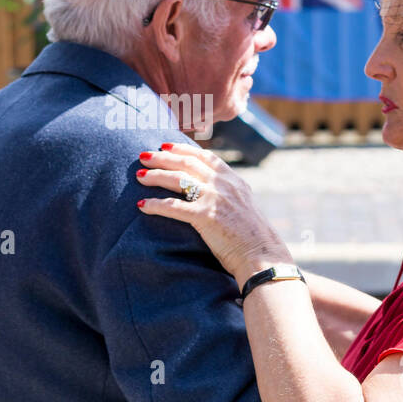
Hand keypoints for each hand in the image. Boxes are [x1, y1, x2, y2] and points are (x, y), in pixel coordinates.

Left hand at [136, 142, 290, 285]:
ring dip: (155, 176)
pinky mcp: (206, 216)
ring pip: (177, 179)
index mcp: (233, 181)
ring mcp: (215, 198)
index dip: (183, 148)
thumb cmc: (253, 239)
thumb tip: (212, 192)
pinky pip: (173, 207)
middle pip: (187, 162)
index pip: (205, 156)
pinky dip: (155, 204)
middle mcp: (224, 185)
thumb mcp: (244, 207)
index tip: (166, 145)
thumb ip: (229, 195)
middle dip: (162, 157)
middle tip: (143, 155)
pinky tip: (141, 205)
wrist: (262, 255)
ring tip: (139, 176)